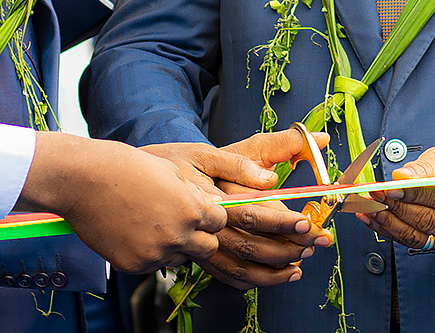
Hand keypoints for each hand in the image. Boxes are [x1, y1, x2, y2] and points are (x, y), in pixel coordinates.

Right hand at [17, 132, 225, 273]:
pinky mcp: (133, 265)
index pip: (220, 223)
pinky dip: (149, 253)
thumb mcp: (170, 171)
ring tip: (154, 225)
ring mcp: (154, 254)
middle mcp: (176, 236)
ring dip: (175, 246)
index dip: (211, 215)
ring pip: (180, 259)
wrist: (83, 180)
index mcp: (190, 210)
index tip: (200, 210)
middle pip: (208, 248)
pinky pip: (153, 265)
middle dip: (201, 236)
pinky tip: (135, 232)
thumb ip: (194, 194)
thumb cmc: (126, 167)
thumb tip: (210, 208)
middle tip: (183, 224)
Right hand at [148, 130, 333, 288]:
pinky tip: (268, 277)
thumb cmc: (168, 163)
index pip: (254, 215)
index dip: (284, 222)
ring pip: (238, 269)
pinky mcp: (186, 259)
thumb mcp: (203, 153)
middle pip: (250, 248)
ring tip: (298, 269)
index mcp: (210, 199)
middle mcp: (201, 229)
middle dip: (287, 249)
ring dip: (271, 274)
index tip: (308, 224)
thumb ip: (246, 160)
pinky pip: (223, 276)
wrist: (121, 183)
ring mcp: (192, 248)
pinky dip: (249, 281)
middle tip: (314, 245)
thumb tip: (277, 172)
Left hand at [359, 143, 434, 251]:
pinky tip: (375, 219)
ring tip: (368, 209)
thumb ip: (425, 167)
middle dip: (395, 209)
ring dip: (388, 223)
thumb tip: (402, 178)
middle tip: (372, 197)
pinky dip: (392, 231)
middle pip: (428, 221)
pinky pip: (416, 242)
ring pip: (419, 236)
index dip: (411, 195)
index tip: (388, 189)